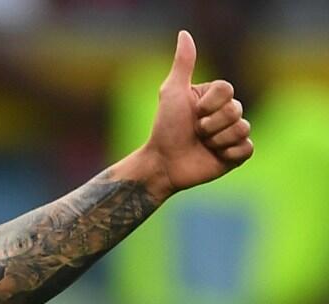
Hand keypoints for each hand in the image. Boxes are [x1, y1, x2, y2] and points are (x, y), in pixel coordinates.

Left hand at [145, 30, 253, 195]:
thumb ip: (183, 64)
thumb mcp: (172, 92)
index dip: (209, 104)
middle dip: (210, 124)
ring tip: (202, 144)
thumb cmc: (165, 127)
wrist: (164, 162)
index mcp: (214, 97)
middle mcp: (227, 112)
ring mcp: (233, 134)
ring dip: (216, 139)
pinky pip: (247, 147)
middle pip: (236, 109)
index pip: (228, 90)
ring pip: (242, 128)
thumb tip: (184, 34)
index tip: (193, 112)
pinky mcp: (237, 155)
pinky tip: (215, 156)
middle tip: (195, 131)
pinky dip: (229, 152)